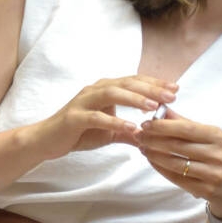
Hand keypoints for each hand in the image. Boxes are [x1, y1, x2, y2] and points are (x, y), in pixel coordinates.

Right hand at [31, 75, 177, 159]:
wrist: (45, 141)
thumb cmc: (79, 133)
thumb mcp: (109, 133)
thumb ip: (129, 133)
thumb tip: (152, 138)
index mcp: (106, 89)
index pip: (135, 81)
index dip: (155, 83)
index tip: (176, 89)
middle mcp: (95, 90)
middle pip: (127, 83)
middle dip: (151, 88)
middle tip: (171, 95)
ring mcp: (83, 102)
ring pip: (111, 93)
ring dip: (133, 99)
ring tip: (152, 106)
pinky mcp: (73, 117)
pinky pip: (96, 117)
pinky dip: (114, 121)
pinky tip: (130, 127)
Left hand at [137, 106, 221, 220]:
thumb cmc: (220, 157)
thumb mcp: (210, 137)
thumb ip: (185, 123)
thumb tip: (163, 109)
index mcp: (217, 136)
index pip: (186, 128)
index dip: (163, 126)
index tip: (145, 123)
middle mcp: (216, 154)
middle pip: (178, 146)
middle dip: (154, 140)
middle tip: (138, 135)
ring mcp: (212, 173)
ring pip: (175, 163)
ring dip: (154, 155)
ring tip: (142, 148)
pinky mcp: (205, 190)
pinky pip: (177, 178)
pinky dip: (161, 169)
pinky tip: (152, 161)